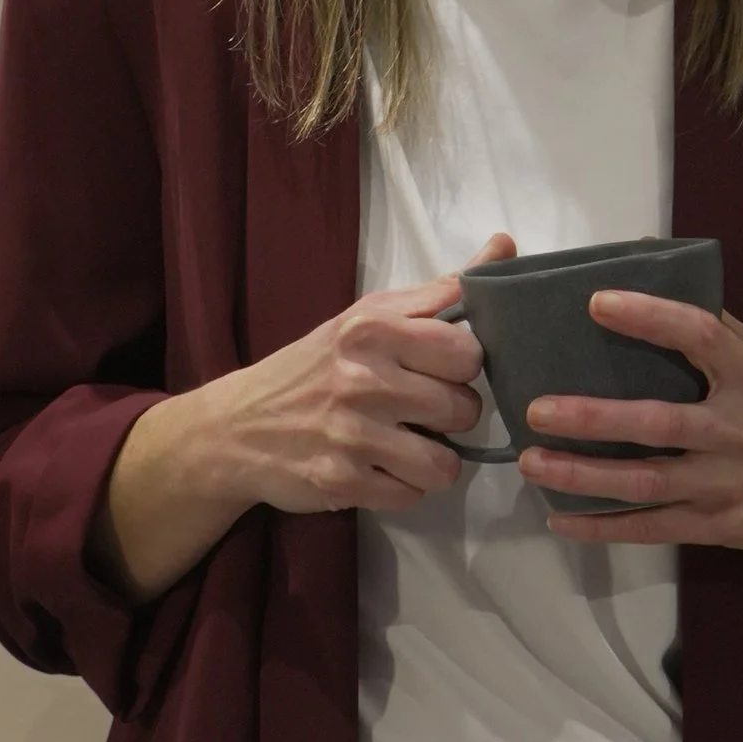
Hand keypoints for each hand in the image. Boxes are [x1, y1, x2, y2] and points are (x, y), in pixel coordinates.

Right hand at [96, 240, 511, 601]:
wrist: (236, 427)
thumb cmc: (315, 365)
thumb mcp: (368, 315)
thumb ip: (440, 289)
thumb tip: (506, 245)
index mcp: (374, 328)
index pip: (468, 351)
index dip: (462, 366)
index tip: (439, 369)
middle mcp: (363, 379)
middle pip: (463, 409)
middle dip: (449, 414)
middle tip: (418, 409)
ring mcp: (352, 434)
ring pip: (445, 464)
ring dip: (433, 460)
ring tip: (406, 444)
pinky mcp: (342, 482)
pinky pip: (411, 495)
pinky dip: (402, 487)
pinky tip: (378, 466)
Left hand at [521, 291, 742, 658]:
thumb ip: (718, 329)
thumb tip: (654, 269)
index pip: (701, 336)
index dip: (649, 318)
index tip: (596, 302)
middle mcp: (741, 430)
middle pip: (659, 423)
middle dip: (594, 418)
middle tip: (536, 409)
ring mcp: (729, 483)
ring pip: (647, 483)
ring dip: (585, 476)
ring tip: (532, 464)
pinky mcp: (721, 526)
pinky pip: (654, 528)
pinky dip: (605, 527)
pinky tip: (562, 519)